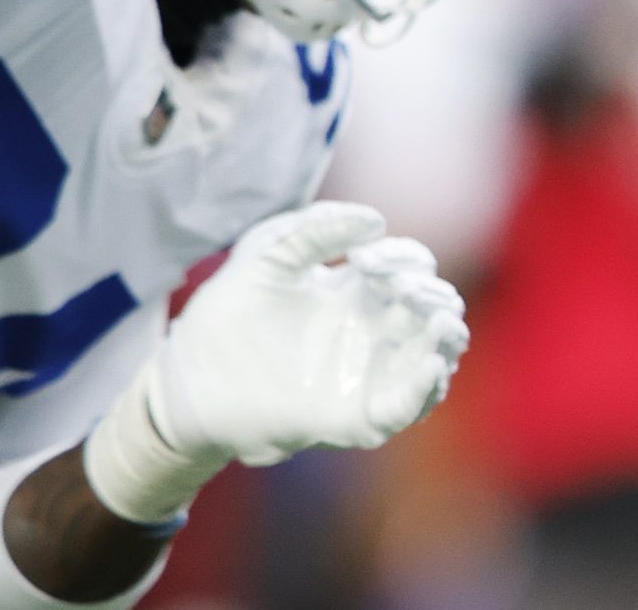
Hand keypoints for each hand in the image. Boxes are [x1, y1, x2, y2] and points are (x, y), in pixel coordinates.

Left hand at [82, 203, 467, 522]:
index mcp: (356, 290)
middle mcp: (372, 330)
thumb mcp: (265, 254)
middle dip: (433, 294)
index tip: (364, 258)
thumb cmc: (226, 312)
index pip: (410, 267)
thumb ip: (314, 230)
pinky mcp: (353, 416)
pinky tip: (430, 368)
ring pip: (435, 357)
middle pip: (435, 309)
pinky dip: (426, 391)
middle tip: (402, 287)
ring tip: (440, 324)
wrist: (188, 378)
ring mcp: (366, 374)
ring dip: (448, 339)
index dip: (401, 257)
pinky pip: (405, 408)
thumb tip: (376, 221)